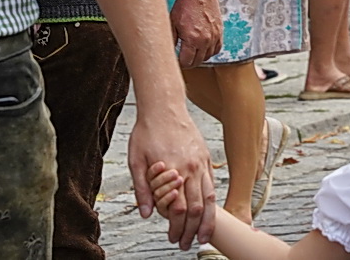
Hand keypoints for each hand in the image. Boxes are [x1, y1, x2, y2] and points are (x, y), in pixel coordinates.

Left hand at [129, 106, 215, 247]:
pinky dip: (212, 202)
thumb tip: (146, 213)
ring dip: (208, 220)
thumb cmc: (147, 131)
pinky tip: (209, 212)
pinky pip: (212, 184)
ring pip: (210, 198)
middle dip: (194, 230)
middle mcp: (192, 168)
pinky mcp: (206, 157)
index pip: (180, 209)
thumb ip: (143, 189)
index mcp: (175, 170)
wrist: (164, 106)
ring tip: (205, 236)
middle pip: (198, 208)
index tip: (172, 238)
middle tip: (187, 244)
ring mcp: (202, 162)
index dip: (177, 227)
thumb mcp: (136, 160)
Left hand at [170, 0, 222, 68]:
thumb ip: (171, 40)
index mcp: (192, 39)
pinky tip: (203, 48)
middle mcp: (205, 40)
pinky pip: (217, 48)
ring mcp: (214, 36)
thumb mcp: (172, 23)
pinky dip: (211, 51)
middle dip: (189, 62)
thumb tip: (168, 51)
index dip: (180, 63)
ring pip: (208, 56)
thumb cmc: (185, 5)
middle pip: (198, 61)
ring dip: (200, 57)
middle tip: (182, 58)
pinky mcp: (220, 31)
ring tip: (192, 53)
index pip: (187, 62)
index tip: (176, 60)